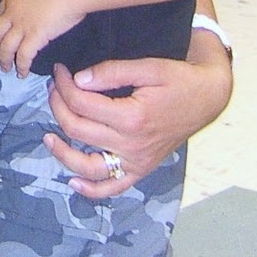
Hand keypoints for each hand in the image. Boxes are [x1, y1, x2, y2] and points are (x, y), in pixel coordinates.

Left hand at [0, 0, 84, 74]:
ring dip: (4, 59)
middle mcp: (13, 11)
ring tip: (6, 68)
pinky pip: (23, 56)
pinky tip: (23, 72)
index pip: (1, 11)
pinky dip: (22, 66)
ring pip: (5, 47)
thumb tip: (41, 6)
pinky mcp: (34, 37)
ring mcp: (22, 25)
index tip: (6, 30)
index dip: (2, 24)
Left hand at [44, 34, 231, 198]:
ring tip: (48, 137)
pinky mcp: (141, 169)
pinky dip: (91, 190)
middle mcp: (132, 144)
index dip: (64, 85)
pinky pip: (113, 187)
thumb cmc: (179, 80)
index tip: (59, 71)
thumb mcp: (149, 67)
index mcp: (132, 117)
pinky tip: (73, 182)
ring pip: (88, 166)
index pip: (82, 103)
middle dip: (58, 105)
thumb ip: (112, 72)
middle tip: (54, 88)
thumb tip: (79, 79)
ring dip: (62, 153)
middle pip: (78, 129)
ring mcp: (136, 161)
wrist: (207, 98)